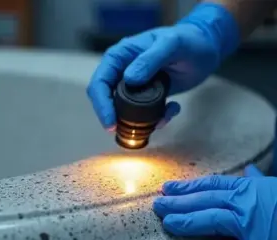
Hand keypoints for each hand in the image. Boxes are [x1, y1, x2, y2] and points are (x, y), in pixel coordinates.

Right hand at [87, 24, 220, 130]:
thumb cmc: (188, 40)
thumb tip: (129, 79)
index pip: (100, 81)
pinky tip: (172, 109)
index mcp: (120, 56)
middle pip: (106, 98)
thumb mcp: (171, 45)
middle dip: (114, 117)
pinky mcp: (148, 95)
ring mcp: (134, 85)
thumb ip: (150, 59)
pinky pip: (145, 113)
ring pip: (124, 109)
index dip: (101, 103)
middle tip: (125, 131)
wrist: (207, 47)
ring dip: (138, 121)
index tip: (110, 122)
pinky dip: (158, 117)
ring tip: (159, 120)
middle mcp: (122, 71)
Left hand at [153, 165, 276, 239]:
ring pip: (210, 221)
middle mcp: (247, 205)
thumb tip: (249, 171)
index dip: (187, 187)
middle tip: (157, 205)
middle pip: (204, 201)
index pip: (212, 185)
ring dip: (184, 221)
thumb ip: (261, 181)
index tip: (168, 188)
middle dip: (178, 202)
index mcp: (252, 189)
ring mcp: (251, 228)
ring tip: (166, 223)